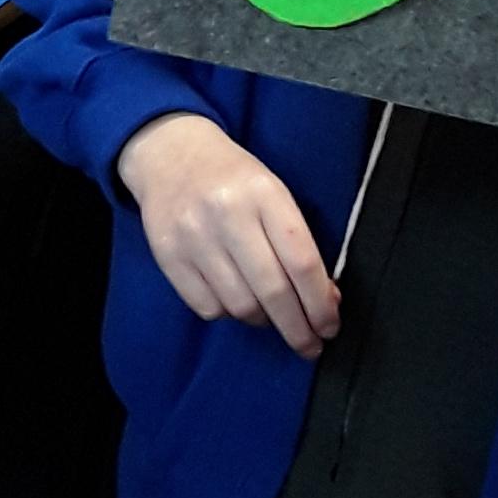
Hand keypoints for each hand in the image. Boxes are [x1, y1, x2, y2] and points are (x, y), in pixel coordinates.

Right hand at [116, 113, 338, 357]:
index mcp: (264, 193)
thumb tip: (326, 299)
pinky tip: (235, 299)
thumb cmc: (233, 178)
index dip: (321, 303)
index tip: (330, 326)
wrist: (171, 151)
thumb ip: (297, 243)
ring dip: (263, 321)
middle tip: (310, 345)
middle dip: (298, 329)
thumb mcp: (272, 194)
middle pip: (273, 291)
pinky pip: (208, 308)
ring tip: (270, 315)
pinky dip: (228, 313)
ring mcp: (194, 236)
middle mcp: (227, 213)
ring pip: (241, 306)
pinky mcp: (168, 255)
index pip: (302, 261)